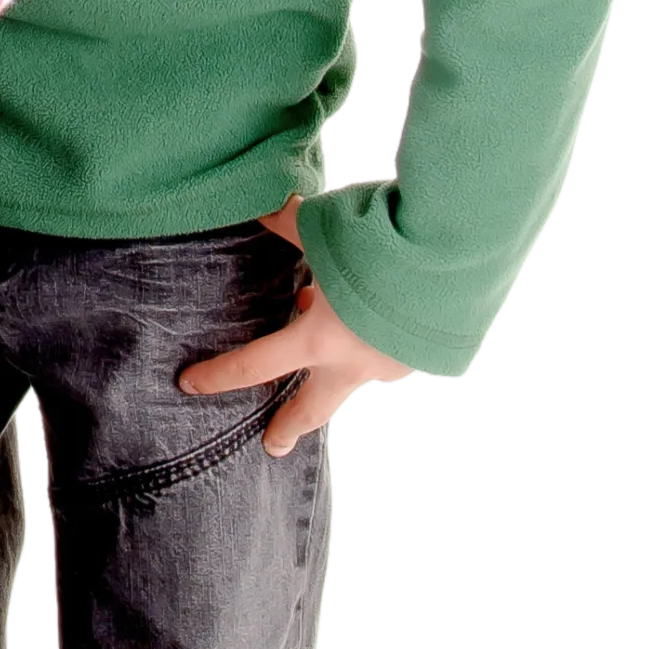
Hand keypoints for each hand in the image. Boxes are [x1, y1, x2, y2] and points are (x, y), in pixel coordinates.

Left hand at [176, 198, 410, 453]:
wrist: (459, 256)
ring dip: (335, 360)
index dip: (219, 376)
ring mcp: (393, 363)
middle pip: (313, 407)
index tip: (190, 384)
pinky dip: (368, 335)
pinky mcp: (422, 352)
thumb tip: (257, 204)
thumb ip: (287, 225)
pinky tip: (369, 307)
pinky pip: (383, 349)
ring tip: (324, 327)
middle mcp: (356, 362)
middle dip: (289, 427)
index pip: (255, 365)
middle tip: (272, 444)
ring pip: (352, 370)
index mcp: (321, 338)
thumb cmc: (387, 245)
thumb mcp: (322, 230)